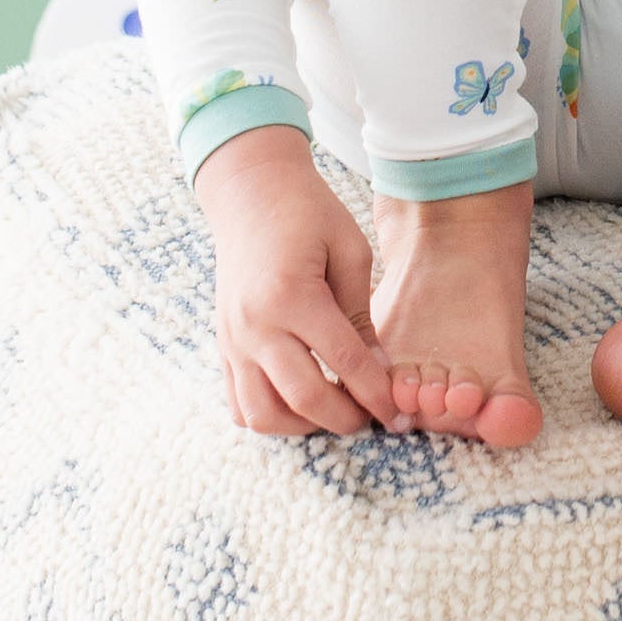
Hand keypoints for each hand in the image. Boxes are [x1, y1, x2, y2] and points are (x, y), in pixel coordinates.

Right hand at [195, 124, 398, 435]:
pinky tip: (299, 407)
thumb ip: (361, 315)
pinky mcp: (223, 346)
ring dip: (303, 426)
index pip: (343, 362)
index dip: (375, 394)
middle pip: (303, 397)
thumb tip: (378, 371)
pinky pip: (239, 403)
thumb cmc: (308, 213)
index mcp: (292, 295)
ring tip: (334, 413)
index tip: (398, 414)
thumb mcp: (350, 251)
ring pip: (263, 413)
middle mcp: (255, 324)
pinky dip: (270, 417)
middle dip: (345, 419)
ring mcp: (233, 340)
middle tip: (372, 419)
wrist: (250, 194)